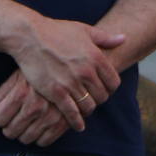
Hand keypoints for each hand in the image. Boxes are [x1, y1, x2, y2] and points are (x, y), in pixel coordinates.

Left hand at [0, 69, 73, 145]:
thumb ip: (2, 93)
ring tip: (30, 122)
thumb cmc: (41, 69)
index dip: (0, 116)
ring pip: (26, 139)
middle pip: (10, 132)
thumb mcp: (19, 76)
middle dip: (11, 127)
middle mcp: (35, 106)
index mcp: (21, 93)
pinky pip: (44, 142)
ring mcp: (50, 115)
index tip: (6, 112)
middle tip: (18, 118)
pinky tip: (42, 126)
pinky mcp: (64, 122)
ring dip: (25, 133)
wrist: (73, 65)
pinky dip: (41, 137)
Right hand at [6, 17, 124, 131]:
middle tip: (93, 99)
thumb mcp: (85, 30)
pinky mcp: (56, 92)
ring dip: (88, 110)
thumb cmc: (57, 31)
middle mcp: (86, 71)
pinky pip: (72, 113)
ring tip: (84, 109)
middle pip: (102, 96)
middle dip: (99, 99)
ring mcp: (72, 83)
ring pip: (89, 106)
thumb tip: (124, 38)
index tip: (104, 89)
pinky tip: (78, 125)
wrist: (30, 38)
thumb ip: (106, 38)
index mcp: (96, 57)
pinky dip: (77, 122)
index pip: (114, 82)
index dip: (111, 88)